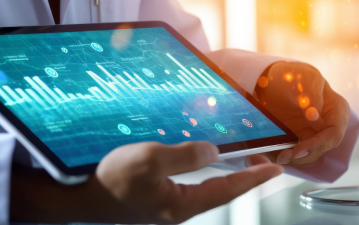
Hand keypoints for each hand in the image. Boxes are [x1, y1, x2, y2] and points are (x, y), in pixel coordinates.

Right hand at [10, 141, 281, 223]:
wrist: (82, 197)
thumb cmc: (112, 180)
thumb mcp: (148, 161)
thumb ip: (184, 155)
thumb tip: (213, 151)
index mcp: (183, 204)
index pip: (229, 190)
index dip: (255, 178)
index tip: (277, 169)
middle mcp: (180, 207)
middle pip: (222, 192)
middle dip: (246, 177)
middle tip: (264, 160)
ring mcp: (168, 204)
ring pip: (208, 188)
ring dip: (228, 174)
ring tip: (242, 159)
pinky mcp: (157, 197)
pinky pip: (191, 184)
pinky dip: (206, 172)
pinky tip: (204, 160)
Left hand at [253, 61, 349, 166]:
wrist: (273, 79)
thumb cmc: (294, 74)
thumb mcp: (304, 79)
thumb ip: (310, 96)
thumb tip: (314, 117)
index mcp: (336, 110)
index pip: (334, 134)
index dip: (317, 145)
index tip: (298, 150)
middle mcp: (326, 127)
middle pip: (319, 150)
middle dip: (300, 157)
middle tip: (280, 158)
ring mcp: (311, 135)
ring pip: (304, 156)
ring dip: (288, 160)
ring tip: (269, 158)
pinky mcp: (296, 140)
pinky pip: (289, 153)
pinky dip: (278, 156)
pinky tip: (263, 155)